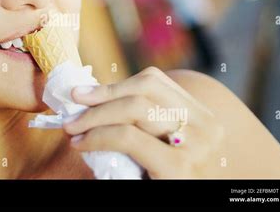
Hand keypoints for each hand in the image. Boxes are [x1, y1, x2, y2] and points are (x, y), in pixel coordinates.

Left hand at [63, 67, 224, 177]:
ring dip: (94, 115)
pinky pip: (128, 137)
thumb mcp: (161, 144)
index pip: (153, 81)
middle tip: (73, 104)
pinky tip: (81, 144)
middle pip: (143, 90)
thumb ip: (141, 121)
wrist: (188, 209)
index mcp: (201, 115)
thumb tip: (91, 97)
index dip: (114, 84)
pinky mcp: (179, 167)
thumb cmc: (164, 179)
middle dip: (101, 96)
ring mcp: (196, 145)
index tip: (83, 92)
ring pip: (134, 108)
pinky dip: (98, 136)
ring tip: (72, 126)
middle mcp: (206, 126)